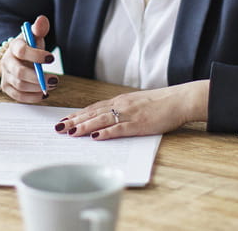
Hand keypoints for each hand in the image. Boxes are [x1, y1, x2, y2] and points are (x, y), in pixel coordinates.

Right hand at [0, 15, 57, 102]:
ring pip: (20, 86)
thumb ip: (39, 28)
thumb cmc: (29, 46)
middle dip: (39, 78)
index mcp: (14, 47)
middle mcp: (7, 62)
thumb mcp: (34, 36)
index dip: (36, 55)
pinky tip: (43, 94)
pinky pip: (19, 97)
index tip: (52, 58)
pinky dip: (32, 97)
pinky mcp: (8, 88)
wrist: (16, 58)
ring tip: (52, 85)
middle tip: (55, 80)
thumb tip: (42, 19)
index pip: (21, 51)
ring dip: (38, 88)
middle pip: (20, 73)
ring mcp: (6, 76)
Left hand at [54, 80, 208, 139]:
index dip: (77, 114)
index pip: (93, 108)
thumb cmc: (161, 103)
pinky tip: (94, 137)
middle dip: (74, 121)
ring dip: (83, 126)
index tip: (64, 120)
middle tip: (58, 128)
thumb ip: (123, 110)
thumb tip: (109, 118)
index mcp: (120, 100)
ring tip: (69, 132)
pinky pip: (118, 129)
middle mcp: (121, 105)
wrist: (179, 100)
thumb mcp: (137, 103)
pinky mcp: (139, 124)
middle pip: (92, 113)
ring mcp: (129, 114)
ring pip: (101, 120)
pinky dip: (105, 133)